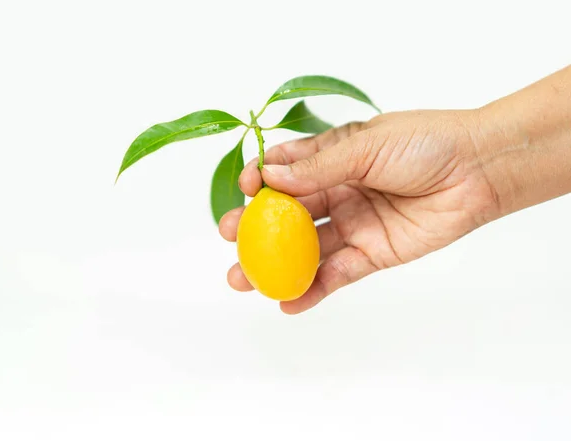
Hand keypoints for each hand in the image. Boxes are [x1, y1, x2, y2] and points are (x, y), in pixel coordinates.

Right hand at [219, 108, 498, 313]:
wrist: (476, 170)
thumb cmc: (424, 144)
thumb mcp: (366, 146)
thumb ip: (319, 166)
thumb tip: (269, 176)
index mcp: (332, 158)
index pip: (285, 171)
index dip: (260, 181)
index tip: (246, 190)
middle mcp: (337, 192)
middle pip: (286, 214)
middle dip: (254, 227)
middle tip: (229, 237)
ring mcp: (353, 224)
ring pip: (305, 249)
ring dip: (274, 266)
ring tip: (242, 280)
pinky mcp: (372, 253)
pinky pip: (337, 273)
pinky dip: (312, 289)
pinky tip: (286, 301)